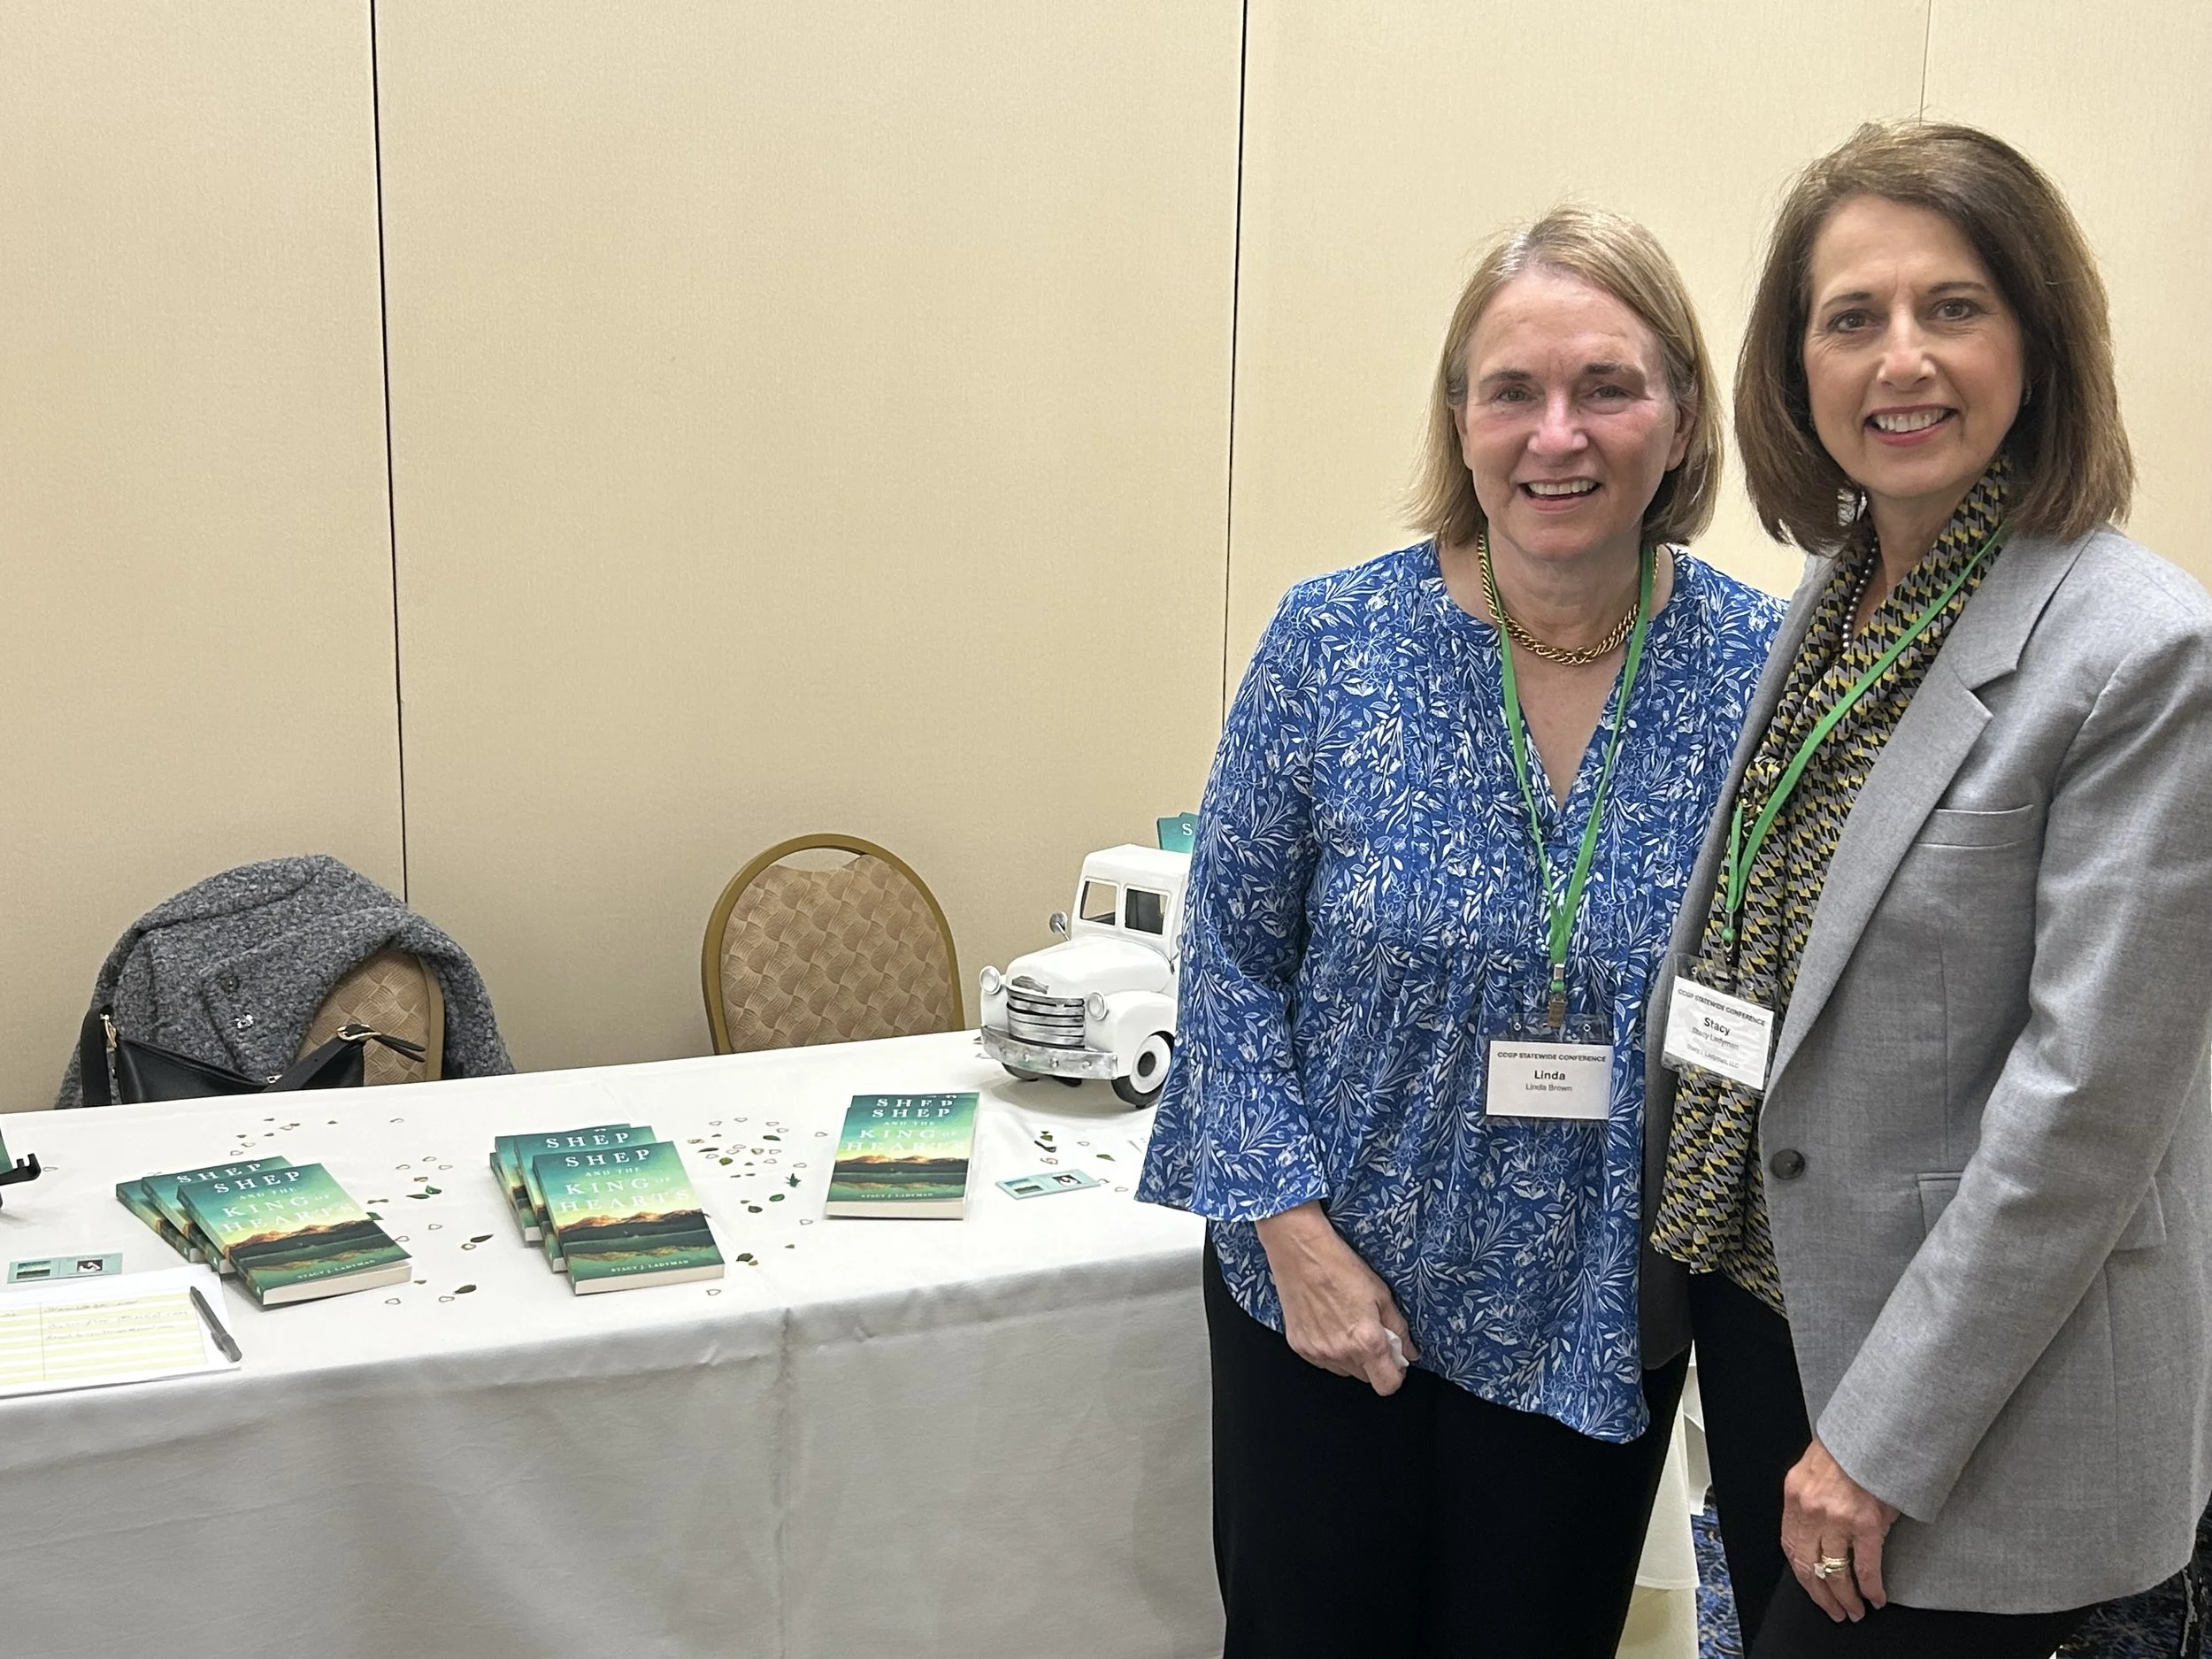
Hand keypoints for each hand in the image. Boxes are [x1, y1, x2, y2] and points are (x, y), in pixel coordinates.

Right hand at [1253, 1201, 1417, 1394]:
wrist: (1300, 1252)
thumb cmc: (1340, 1267)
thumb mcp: (1381, 1294)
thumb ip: (1399, 1329)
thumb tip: (1409, 1351)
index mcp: (1367, 1341)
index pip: (1388, 1385)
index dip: (1395, 1374)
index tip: (1394, 1360)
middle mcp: (1341, 1353)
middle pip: (1366, 1379)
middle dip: (1373, 1362)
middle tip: (1370, 1333)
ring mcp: (1317, 1353)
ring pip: (1344, 1370)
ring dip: (1350, 1357)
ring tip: (1345, 1324)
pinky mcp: (1299, 1347)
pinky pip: (1322, 1360)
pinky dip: (1329, 1350)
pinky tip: (1327, 1323)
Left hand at [1782, 1437, 1899, 1621]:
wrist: (1871, 1434)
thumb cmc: (1846, 1450)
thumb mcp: (1811, 1471)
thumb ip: (1810, 1502)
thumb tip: (1820, 1534)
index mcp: (1795, 1496)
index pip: (1790, 1546)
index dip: (1802, 1573)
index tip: (1811, 1587)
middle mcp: (1811, 1511)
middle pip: (1809, 1566)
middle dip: (1821, 1594)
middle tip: (1833, 1609)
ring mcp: (1838, 1520)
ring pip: (1836, 1572)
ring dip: (1845, 1597)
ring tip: (1854, 1610)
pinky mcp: (1867, 1524)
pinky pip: (1866, 1567)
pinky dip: (1871, 1587)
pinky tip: (1875, 1597)